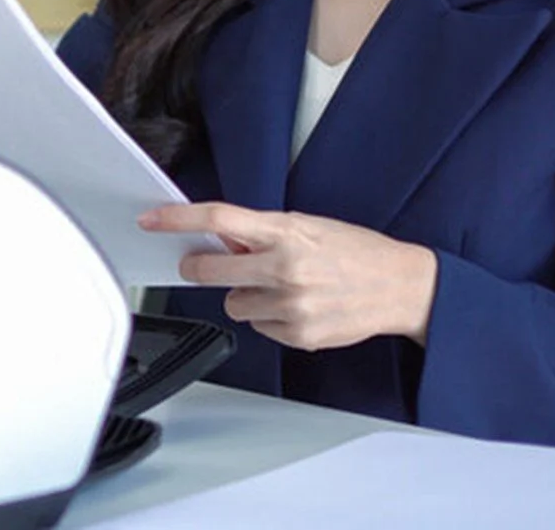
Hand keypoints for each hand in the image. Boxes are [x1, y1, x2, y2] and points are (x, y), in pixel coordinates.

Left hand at [139, 202, 437, 350]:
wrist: (403, 287)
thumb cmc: (357, 251)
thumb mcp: (309, 226)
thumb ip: (264, 232)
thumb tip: (223, 239)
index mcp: (286, 233)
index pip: (218, 220)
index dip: (177, 220)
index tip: (151, 220)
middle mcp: (284, 269)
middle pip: (210, 270)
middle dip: (200, 267)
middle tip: (201, 263)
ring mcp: (291, 305)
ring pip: (233, 303)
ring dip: (245, 294)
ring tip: (279, 286)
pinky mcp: (298, 335)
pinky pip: (259, 327)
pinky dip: (269, 317)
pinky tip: (297, 306)